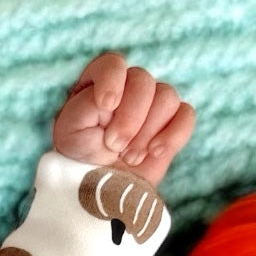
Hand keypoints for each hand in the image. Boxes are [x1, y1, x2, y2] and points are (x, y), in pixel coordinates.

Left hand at [52, 53, 193, 185]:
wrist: (99, 192)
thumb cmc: (79, 159)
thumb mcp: (70, 130)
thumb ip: (86, 105)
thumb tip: (114, 97)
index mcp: (100, 83)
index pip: (113, 63)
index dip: (113, 79)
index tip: (106, 106)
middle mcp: (129, 88)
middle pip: (143, 80)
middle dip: (129, 118)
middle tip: (114, 146)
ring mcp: (153, 104)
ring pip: (167, 97)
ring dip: (147, 132)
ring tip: (129, 157)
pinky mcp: (172, 125)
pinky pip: (186, 116)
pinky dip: (172, 135)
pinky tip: (154, 152)